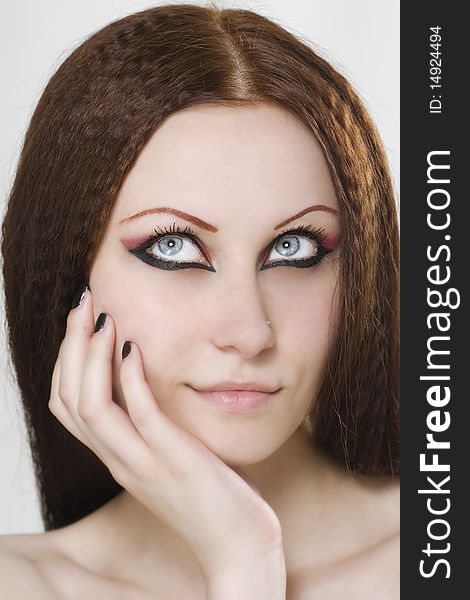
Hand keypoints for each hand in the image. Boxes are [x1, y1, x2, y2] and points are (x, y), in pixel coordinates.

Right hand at [48, 285, 284, 579]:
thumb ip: (154, 429)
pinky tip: (134, 347)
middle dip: (70, 347)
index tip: (81, 321)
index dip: (65, 361)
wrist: (238, 547)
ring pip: (91, 407)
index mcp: (118, 457)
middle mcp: (120, 460)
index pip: (66, 407)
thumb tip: (152, 387)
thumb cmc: (211, 498)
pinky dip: (130, 379)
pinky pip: (140, 416)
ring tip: (102, 317)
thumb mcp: (171, 459)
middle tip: (82, 302)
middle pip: (69, 400)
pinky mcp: (174, 462)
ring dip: (91, 358)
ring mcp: (143, 463)